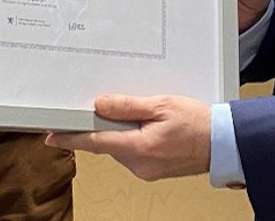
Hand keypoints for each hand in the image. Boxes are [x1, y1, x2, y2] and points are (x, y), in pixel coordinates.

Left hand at [45, 94, 210, 180]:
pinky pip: (132, 151)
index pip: (95, 142)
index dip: (71, 137)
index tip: (52, 134)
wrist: (223, 143)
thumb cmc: (198, 123)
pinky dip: (133, 137)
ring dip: (122, 130)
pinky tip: (149, 125)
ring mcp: (145, 170)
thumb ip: (128, 106)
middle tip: (113, 104)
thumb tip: (100, 104)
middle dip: (106, 124)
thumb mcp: (161, 105)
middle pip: (107, 142)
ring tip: (145, 113)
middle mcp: (138, 164)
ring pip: (120, 146)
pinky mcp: (151, 170)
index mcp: (139, 148)